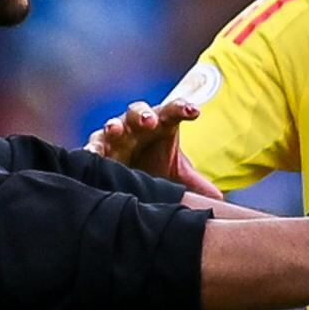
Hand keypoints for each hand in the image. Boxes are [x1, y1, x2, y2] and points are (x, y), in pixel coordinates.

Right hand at [88, 97, 221, 199]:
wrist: (130, 177)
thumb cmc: (155, 167)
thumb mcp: (176, 175)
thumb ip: (194, 183)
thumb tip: (218, 200)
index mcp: (160, 122)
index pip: (173, 111)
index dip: (183, 109)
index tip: (195, 112)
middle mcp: (136, 124)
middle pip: (139, 112)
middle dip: (144, 115)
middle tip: (150, 121)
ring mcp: (115, 135)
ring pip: (113, 125)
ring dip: (114, 126)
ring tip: (114, 130)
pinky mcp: (98, 149)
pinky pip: (93, 147)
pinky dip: (91, 150)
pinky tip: (90, 155)